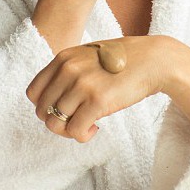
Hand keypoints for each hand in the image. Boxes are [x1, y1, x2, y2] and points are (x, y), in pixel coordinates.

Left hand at [26, 36, 168, 142]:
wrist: (156, 60)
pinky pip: (75, 130)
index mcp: (65, 58)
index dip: (46, 106)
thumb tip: (53, 98)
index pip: (34, 93)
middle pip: (42, 110)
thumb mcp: (90, 54)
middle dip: (57, 121)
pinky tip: (95, 128)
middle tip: (77, 120)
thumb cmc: (126, 60)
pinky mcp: (99, 101)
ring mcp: (83, 85)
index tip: (64, 109)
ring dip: (69, 130)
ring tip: (87, 125)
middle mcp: (70, 70)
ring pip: (55, 123)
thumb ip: (69, 69)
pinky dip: (82, 135)